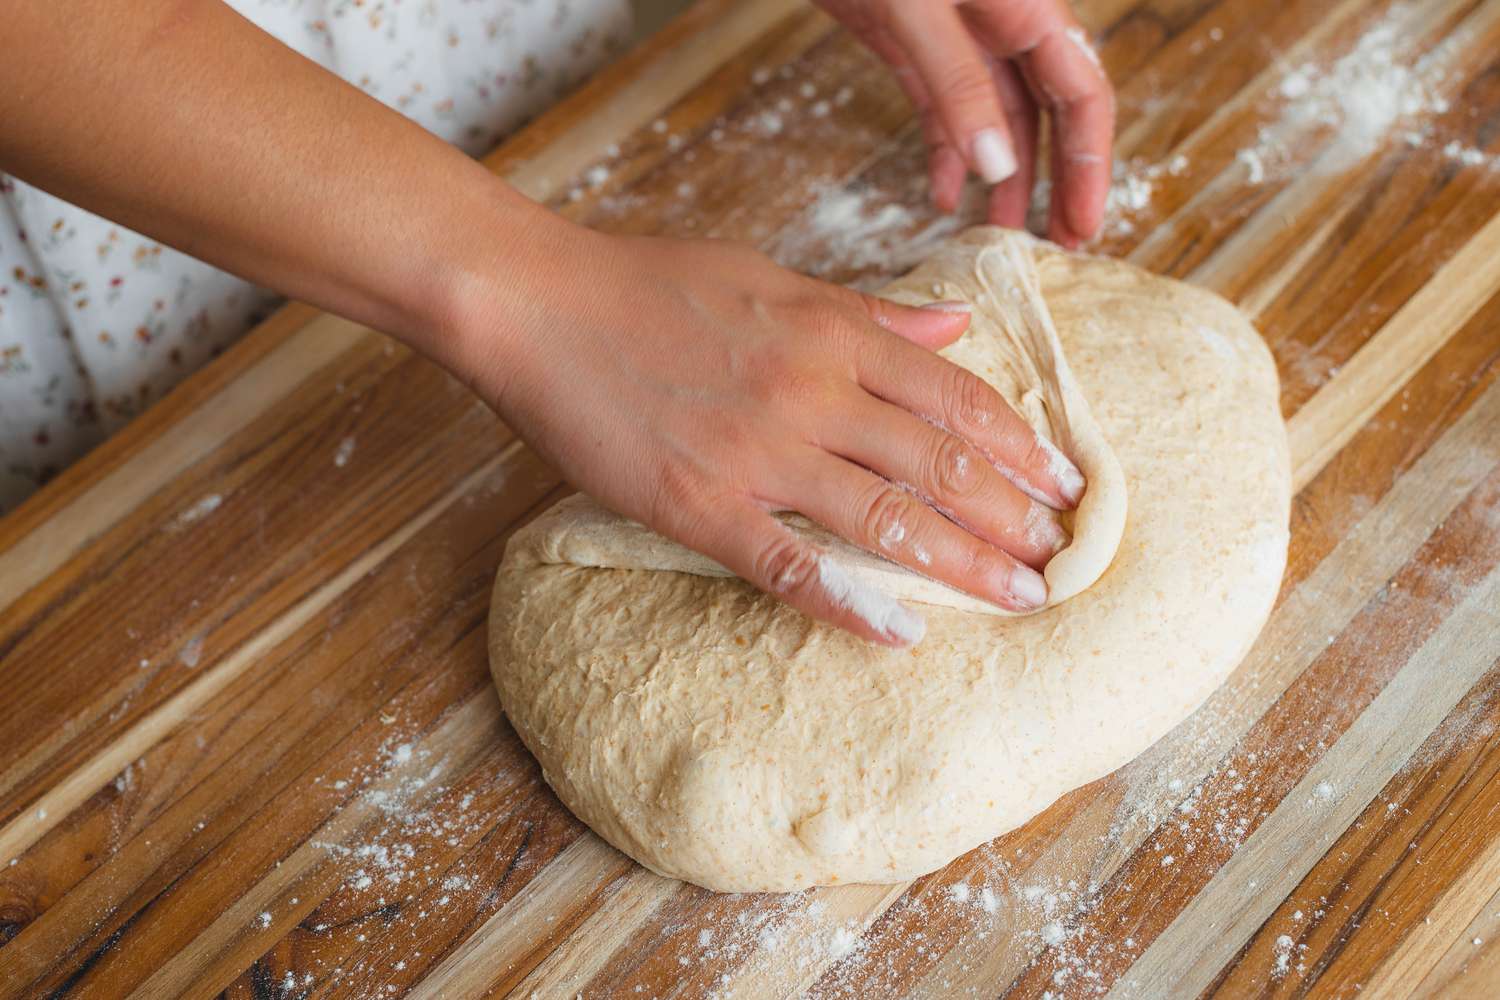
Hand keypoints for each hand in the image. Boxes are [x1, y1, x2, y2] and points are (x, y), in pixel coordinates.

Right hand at [461, 228, 1084, 646]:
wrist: (539, 305)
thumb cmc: (650, 284)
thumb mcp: (772, 277)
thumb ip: (868, 311)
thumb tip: (955, 327)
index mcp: (832, 334)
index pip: (955, 396)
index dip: (1019, 446)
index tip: (1065, 483)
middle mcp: (810, 393)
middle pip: (939, 465)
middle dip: (1013, 516)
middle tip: (1063, 558)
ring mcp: (756, 454)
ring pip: (885, 519)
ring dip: (963, 563)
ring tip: (1020, 598)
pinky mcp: (699, 506)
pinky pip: (788, 565)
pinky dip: (850, 602)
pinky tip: (903, 633)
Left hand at [816, 0, 1114, 246]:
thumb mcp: (918, 10)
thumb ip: (957, 83)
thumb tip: (996, 166)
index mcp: (1024, 7)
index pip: (1082, 94)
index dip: (1088, 164)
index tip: (1082, 228)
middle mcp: (1001, 22)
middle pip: (1046, 112)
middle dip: (1054, 181)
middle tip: (1053, 247)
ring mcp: (955, 35)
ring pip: (995, 118)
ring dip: (997, 178)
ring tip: (995, 238)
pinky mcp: (910, 44)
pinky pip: (943, 108)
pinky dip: (945, 152)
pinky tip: (940, 196)